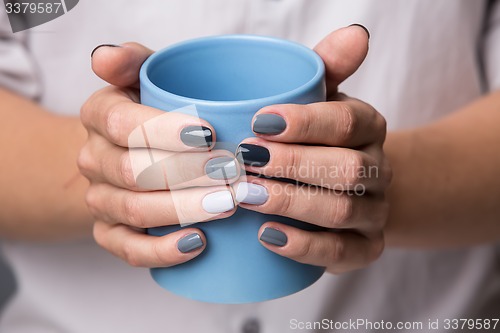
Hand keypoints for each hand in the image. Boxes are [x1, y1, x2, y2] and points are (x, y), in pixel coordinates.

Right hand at [79, 43, 237, 266]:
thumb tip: (108, 57)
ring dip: (184, 209)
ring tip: (228, 203)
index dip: (166, 130)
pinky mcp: (110, 232)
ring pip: (135, 210)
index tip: (211, 134)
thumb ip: (131, 60)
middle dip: (187, 173)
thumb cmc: (151, 110)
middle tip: (233, 172)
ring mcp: (99, 199)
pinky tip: (199, 243)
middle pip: (133, 171)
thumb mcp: (143, 76)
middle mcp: (92, 159)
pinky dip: (163, 251)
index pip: (123, 124)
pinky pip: (129, 249)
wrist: (130, 150)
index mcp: (98, 115)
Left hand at [236, 25, 391, 273]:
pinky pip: (340, 252)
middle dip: (293, 165)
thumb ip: (329, 66)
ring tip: (246, 195)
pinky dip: (303, 246)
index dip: (304, 123)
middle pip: (347, 170)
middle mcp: (378, 170)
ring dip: (291, 203)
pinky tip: (266, 235)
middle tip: (245, 161)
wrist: (341, 186)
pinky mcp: (365, 247)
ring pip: (342, 212)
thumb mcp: (319, 98)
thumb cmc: (316, 137)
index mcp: (368, 127)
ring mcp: (375, 212)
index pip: (346, 123)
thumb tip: (357, 33)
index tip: (258, 122)